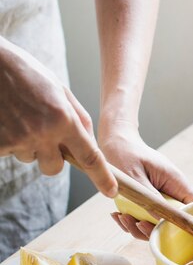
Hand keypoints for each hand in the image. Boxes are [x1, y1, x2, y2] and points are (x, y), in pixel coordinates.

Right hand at [0, 38, 116, 196]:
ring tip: (20, 117)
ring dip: (28, 146)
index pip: (90, 157)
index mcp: (64, 119)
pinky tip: (6, 119)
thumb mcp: (59, 90)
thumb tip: (90, 143)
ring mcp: (18, 140)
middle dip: (52, 158)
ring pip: (30, 159)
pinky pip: (10, 152)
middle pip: (55, 168)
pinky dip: (9, 141)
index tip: (110, 191)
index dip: (102, 178)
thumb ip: (78, 118)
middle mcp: (43, 133)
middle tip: (43, 135)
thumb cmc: (25, 73)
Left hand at [99, 121, 192, 239]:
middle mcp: (171, 193)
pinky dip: (132, 223)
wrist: (115, 142)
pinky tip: (119, 216)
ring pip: (160, 224)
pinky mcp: (149, 203)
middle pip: (177, 220)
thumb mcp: (135, 175)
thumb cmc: (126, 153)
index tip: (175, 231)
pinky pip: (146, 219)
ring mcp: (160, 199)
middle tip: (138, 224)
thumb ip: (149, 197)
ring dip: (142, 228)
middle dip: (158, 229)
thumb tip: (160, 219)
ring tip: (124, 219)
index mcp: (176, 182)